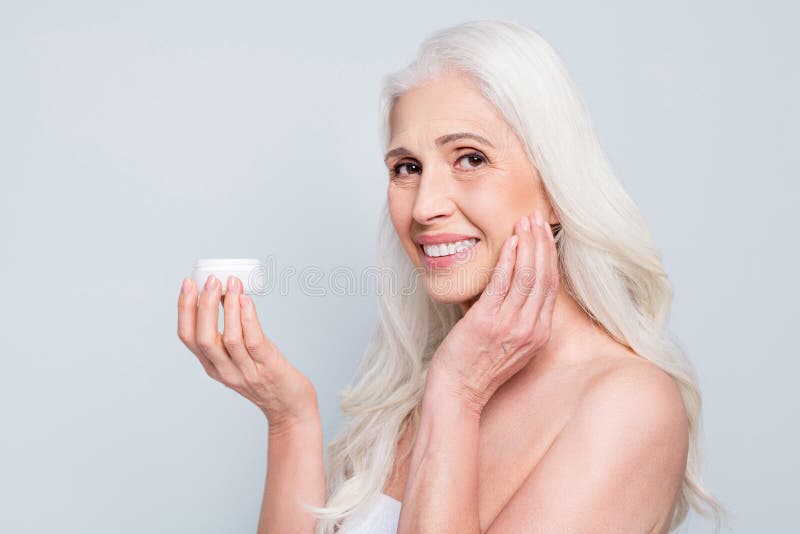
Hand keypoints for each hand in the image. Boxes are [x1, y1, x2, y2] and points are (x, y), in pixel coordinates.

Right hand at [177, 274, 318, 431]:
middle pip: (203, 338)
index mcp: (212, 366)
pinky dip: (247, 319)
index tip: (188, 284)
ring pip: (229, 338)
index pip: (188, 337)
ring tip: (232, 284)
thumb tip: (225, 294)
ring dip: (228, 307)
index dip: (184, 309)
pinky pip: (253, 342)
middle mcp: (224, 371)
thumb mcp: (239, 358)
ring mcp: (246, 372)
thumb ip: (231, 334)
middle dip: (203, 305)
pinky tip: (246, 300)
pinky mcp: (267, 368)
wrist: (290, 408)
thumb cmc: (266, 377)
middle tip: (210, 280)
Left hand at [429, 210, 559, 413]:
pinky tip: (510, 243)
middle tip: (537, 219)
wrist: (457, 392)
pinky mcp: (488, 321)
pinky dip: (509, 260)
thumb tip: (512, 288)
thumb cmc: (477, 368)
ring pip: (528, 276)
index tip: (544, 235)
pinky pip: (503, 283)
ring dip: (528, 245)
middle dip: (542, 243)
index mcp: (538, 334)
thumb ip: (518, 319)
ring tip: (525, 223)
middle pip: (544, 277)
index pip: (551, 287)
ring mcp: (511, 325)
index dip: (549, 257)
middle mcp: (530, 328)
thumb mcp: (510, 346)